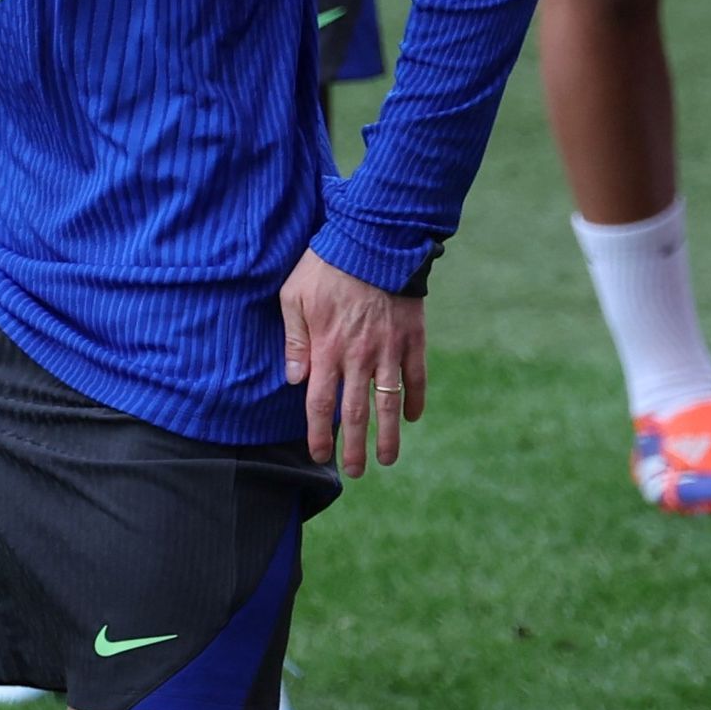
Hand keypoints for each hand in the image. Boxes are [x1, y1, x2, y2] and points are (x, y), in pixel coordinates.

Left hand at [280, 250, 425, 472]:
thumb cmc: (326, 264)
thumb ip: (294, 340)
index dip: (319, 434)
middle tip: (356, 471)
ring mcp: (389, 350)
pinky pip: (416, 377)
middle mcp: (359, 357)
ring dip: (388, 436)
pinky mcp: (413, 338)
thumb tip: (295, 380)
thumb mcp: (294, 296)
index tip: (319, 454)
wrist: (374, 239)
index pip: (321, 404)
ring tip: (387, 459)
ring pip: (388, 403)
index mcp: (327, 349)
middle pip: (356, 414)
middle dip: (355, 447)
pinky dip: (415, 399)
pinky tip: (412, 417)